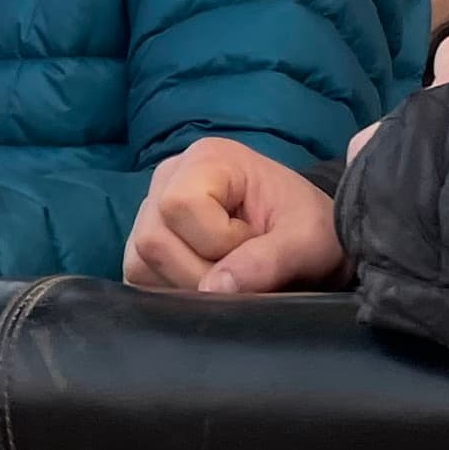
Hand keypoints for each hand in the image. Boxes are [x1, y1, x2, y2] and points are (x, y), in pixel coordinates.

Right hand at [123, 140, 351, 295]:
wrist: (307, 239)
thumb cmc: (311, 229)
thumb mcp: (308, 242)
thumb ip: (268, 261)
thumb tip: (214, 288)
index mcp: (207, 159)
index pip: (180, 206)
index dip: (218, 240)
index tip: (256, 242)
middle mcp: (168, 177)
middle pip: (153, 239)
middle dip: (203, 271)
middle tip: (245, 269)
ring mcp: (149, 209)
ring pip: (140, 262)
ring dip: (187, 285)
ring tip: (229, 273)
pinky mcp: (143, 242)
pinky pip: (137, 277)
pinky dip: (173, 290)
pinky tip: (207, 280)